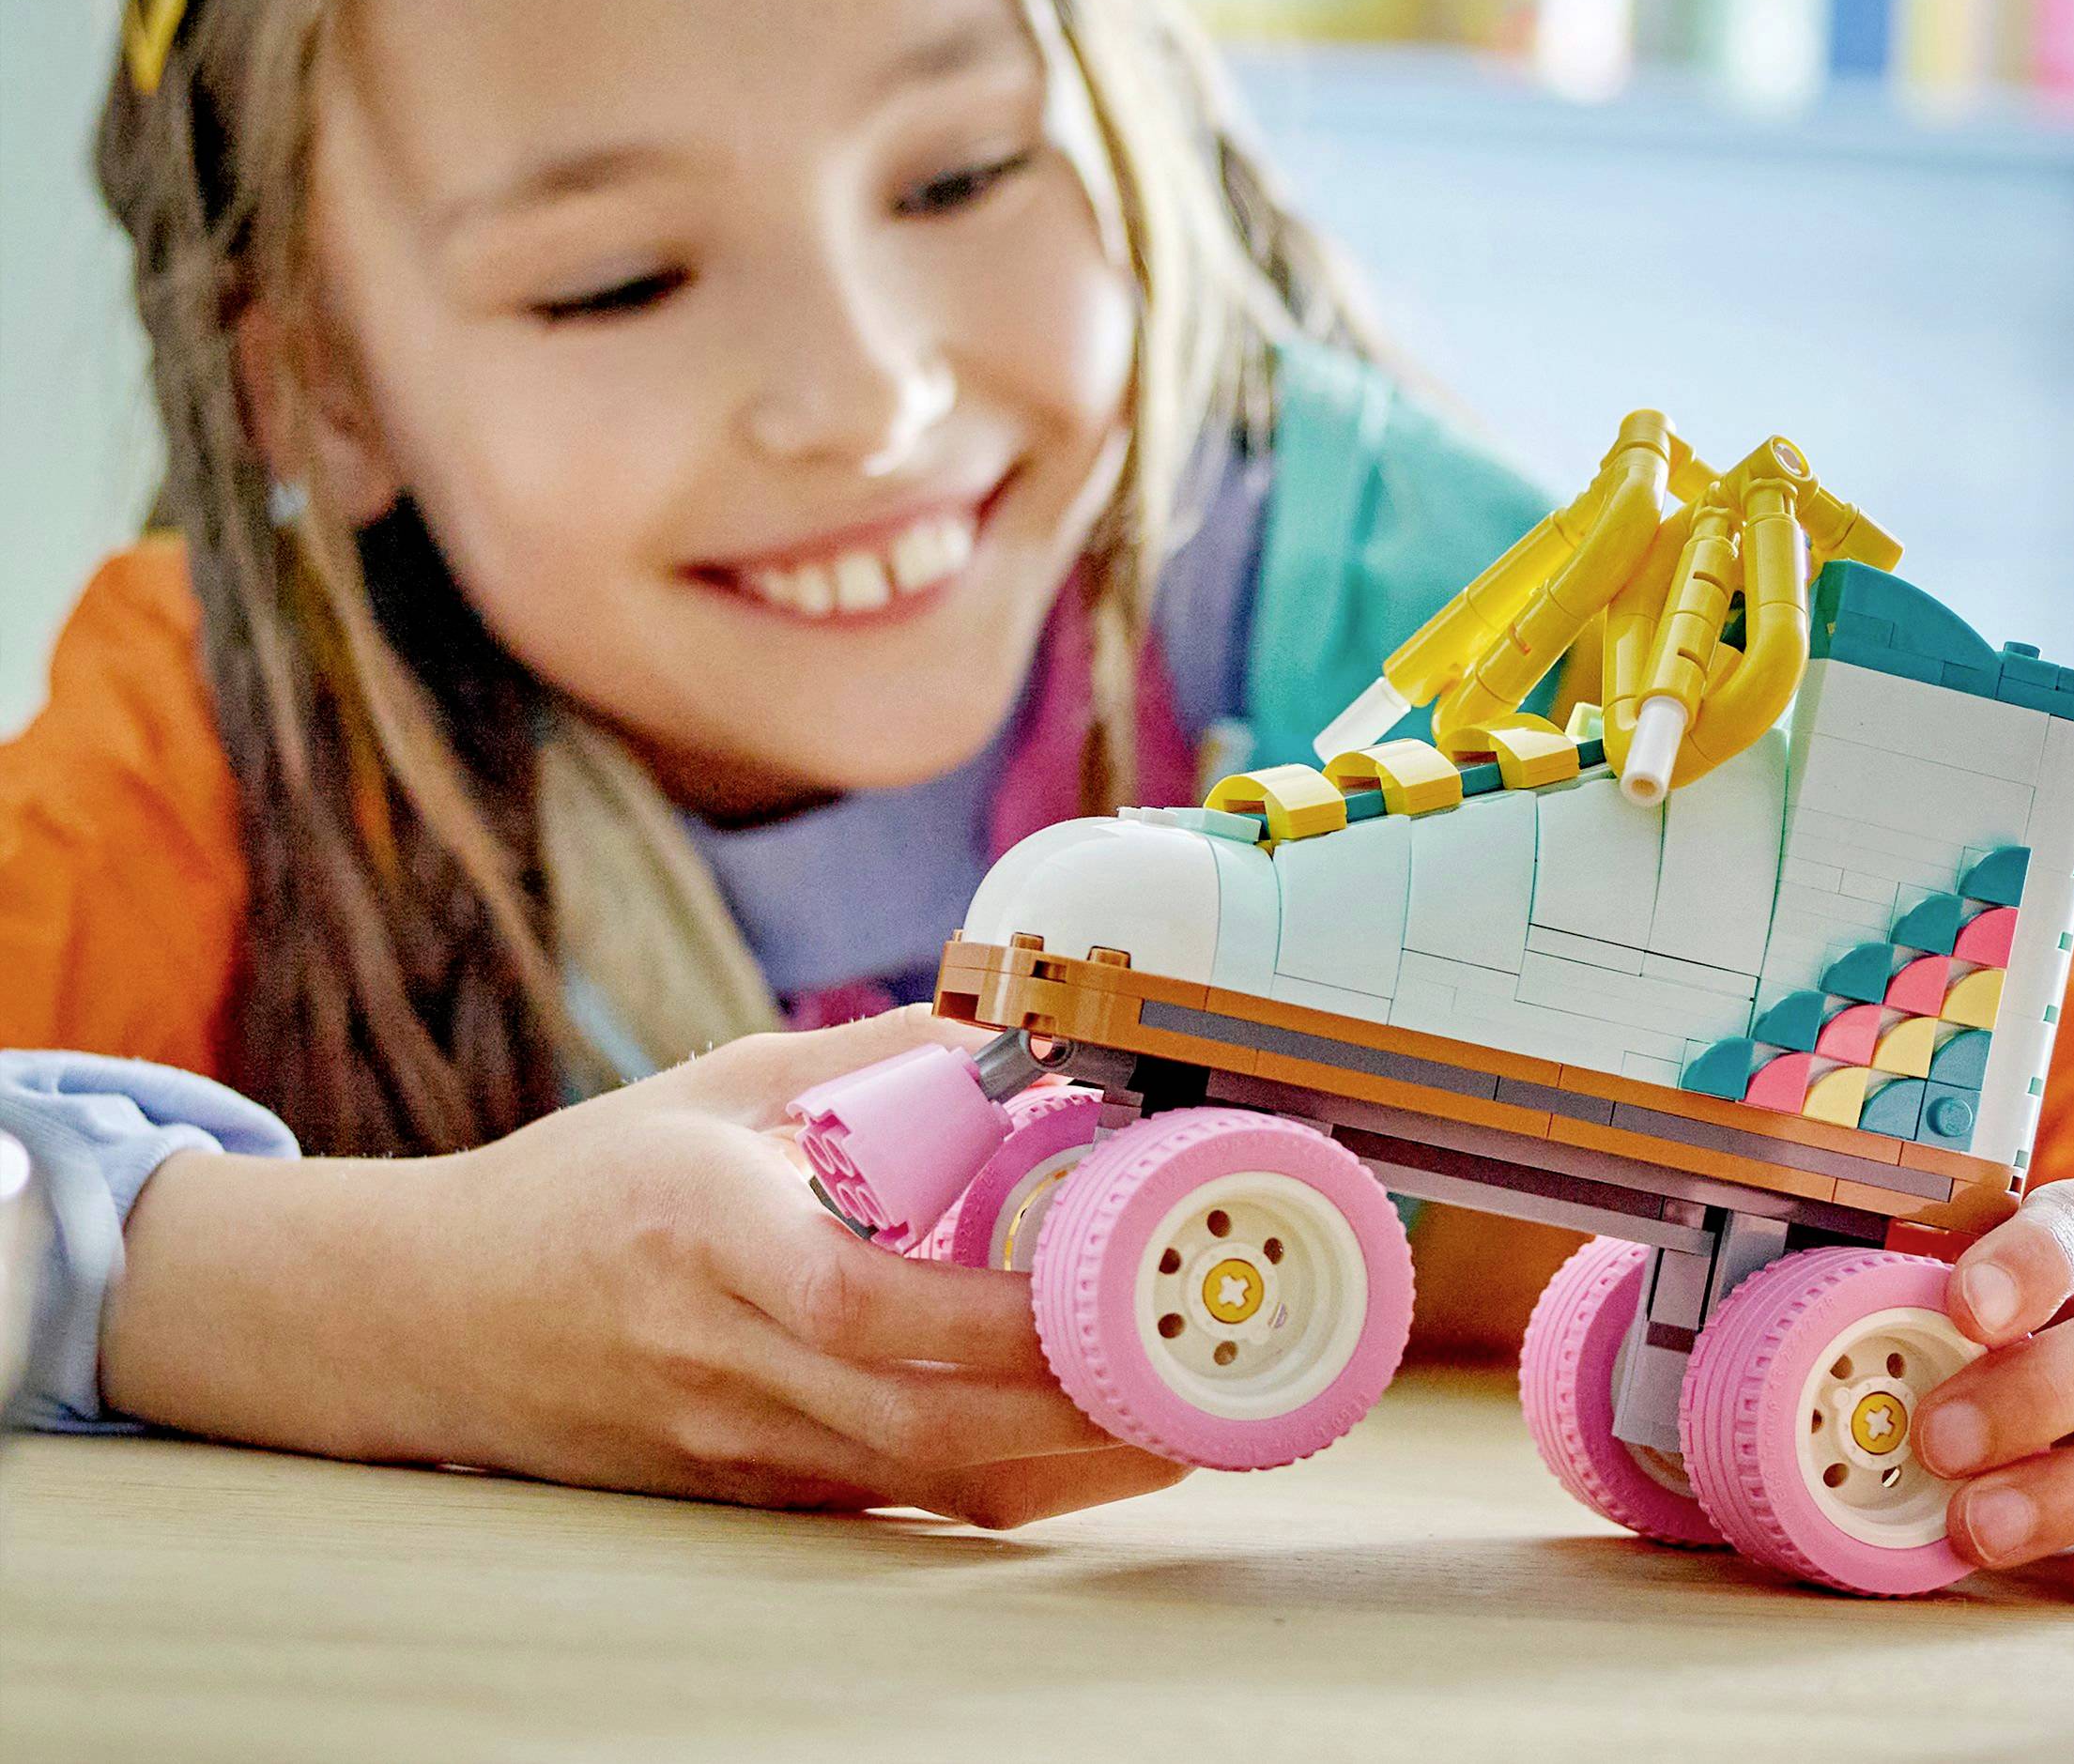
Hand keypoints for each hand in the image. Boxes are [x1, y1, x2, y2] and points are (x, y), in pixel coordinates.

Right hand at [102, 1009, 1184, 1528]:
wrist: (430, 1320)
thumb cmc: (581, 1189)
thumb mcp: (711, 1089)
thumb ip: (861, 1058)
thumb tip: (1005, 1014)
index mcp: (708, 1237)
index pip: (863, 1303)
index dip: (992, 1315)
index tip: (1107, 1281)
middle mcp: (726, 1362)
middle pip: (920, 1425)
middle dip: (1075, 1412)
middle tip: (1197, 1365)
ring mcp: (737, 1448)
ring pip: (923, 1488)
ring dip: (1065, 1465)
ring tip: (1188, 1418)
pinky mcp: (750, 1494)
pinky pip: (897, 1507)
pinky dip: (1004, 1486)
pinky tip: (1093, 1450)